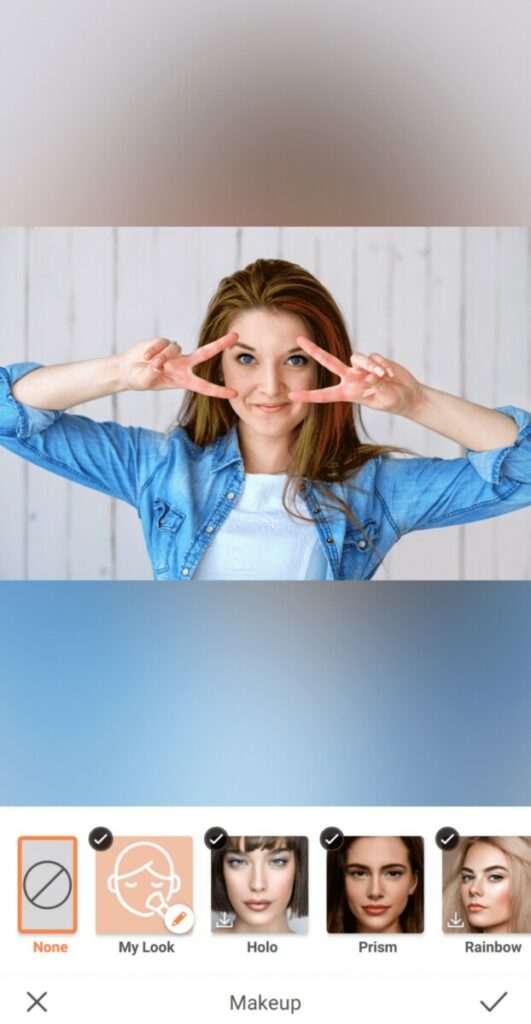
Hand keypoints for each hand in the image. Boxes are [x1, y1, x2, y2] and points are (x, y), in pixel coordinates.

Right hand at [118, 334, 238, 398]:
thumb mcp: (144, 382)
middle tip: (236, 336)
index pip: (204, 386)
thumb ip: (151, 375)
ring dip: (161, 357)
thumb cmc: (138, 379)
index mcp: (183, 380)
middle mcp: (183, 365)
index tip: (235, 393)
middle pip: (206, 353)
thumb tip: (158, 365)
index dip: (219, 390)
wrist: (127, 370)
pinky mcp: (164, 342)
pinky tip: (145, 356)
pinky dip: (153, 350)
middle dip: (220, 344)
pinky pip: (162, 343)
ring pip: (174, 350)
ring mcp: (174, 353)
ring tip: (148, 363)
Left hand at [288, 337, 421, 414]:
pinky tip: (391, 375)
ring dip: (371, 366)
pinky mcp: (373, 360)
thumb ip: (376, 387)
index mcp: (348, 393)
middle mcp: (351, 378)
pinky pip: (373, 357)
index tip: (291, 396)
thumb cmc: (392, 401)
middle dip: (315, 350)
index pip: (324, 395)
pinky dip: (382, 365)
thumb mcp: (384, 399)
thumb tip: (370, 375)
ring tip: (384, 377)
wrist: (407, 395)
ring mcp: (361, 368)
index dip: (308, 396)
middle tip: (299, 339)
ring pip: (357, 357)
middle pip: (329, 361)